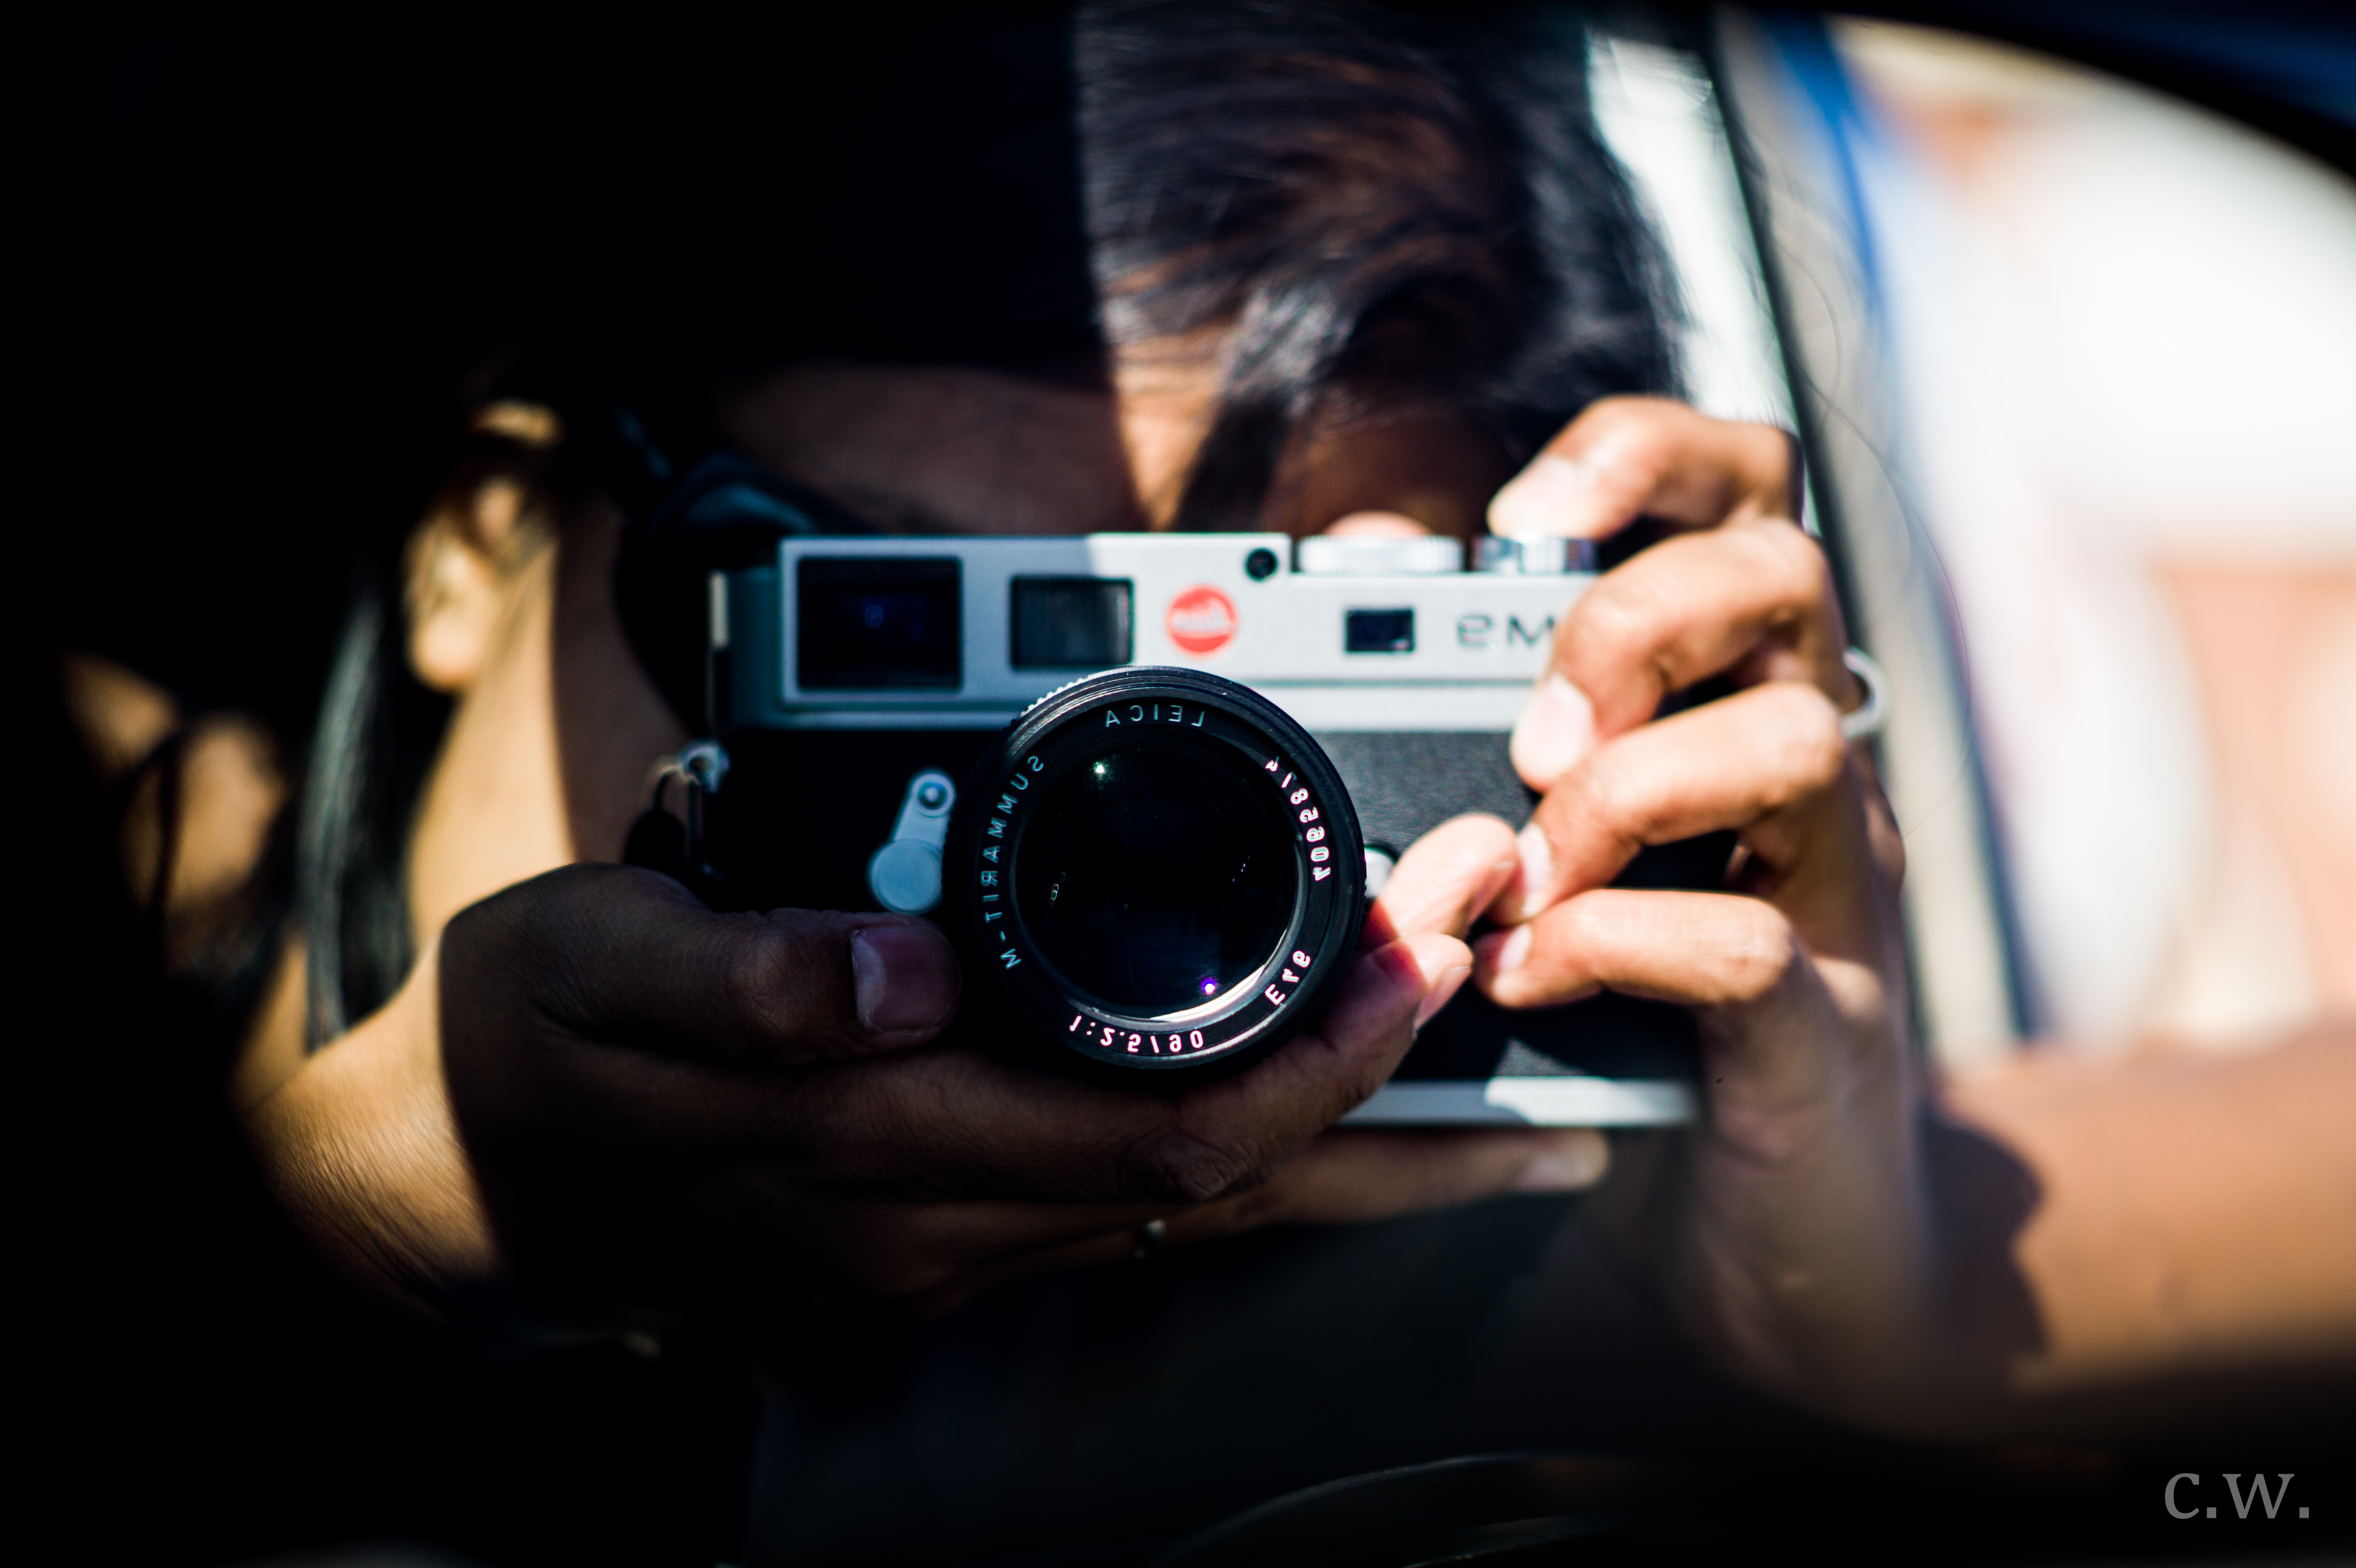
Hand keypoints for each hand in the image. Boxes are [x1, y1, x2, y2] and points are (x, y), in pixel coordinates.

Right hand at [258, 832, 1605, 1328]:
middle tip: (1496, 928)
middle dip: (1387, 1068)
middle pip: (1225, 1170)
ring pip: (1204, 1207)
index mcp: (873, 1143)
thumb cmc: (534, 1058)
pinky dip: (1263, 1156)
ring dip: (1357, 1130)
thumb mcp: (586, 973)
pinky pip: (1142, 1208)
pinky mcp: (948, 1237)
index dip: (1313, 1044)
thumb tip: (894, 979)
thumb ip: (739, 980)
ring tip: (1488, 1043)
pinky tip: (1339, 1117)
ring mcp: (953, 1247)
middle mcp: (942, 1221)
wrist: (471, 1196)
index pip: (1154, 1121)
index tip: (1418, 931)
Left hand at [1480, 396, 1937, 1425]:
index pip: (1749, 487)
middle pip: (1785, 570)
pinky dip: (1618, 946)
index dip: (1645, 455)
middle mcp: (1806, 768)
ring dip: (1629, 788)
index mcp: (1734, 691)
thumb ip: (1468, 690)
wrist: (1764, 1229)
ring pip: (1794, 738)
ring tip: (1533, 873)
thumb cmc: (1627, 998)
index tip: (1521, 524)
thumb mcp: (1550, 819)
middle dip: (1634, 621)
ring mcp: (1836, 896)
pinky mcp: (1823, 1033)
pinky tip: (1532, 978)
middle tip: (1532, 739)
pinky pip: (1746, 944)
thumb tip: (1355, 545)